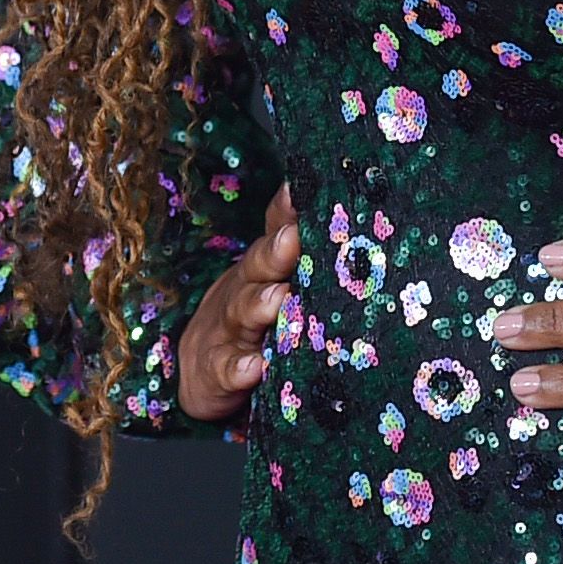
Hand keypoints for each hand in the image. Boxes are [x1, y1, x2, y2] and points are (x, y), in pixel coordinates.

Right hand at [175, 184, 297, 423]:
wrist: (199, 368)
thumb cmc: (255, 318)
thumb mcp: (276, 282)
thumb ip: (310, 258)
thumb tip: (363, 227)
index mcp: (266, 265)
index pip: (278, 228)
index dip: (288, 210)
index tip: (303, 191)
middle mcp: (245, 288)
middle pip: (259, 265)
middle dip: (276, 252)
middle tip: (293, 240)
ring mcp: (229, 329)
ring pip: (242, 312)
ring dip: (259, 305)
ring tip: (278, 299)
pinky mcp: (216, 371)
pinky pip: (226, 369)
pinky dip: (239, 368)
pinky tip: (254, 368)